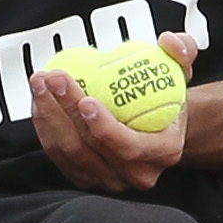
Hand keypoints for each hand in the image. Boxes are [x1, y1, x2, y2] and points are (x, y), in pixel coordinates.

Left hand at [31, 33, 193, 192]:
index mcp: (164, 153)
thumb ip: (182, 51)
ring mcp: (109, 181)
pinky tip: (40, 99)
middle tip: (54, 77)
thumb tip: (168, 41)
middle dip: (66, 111)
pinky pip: (58, 155)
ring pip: (69, 153)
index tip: (86, 99)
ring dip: (49, 116)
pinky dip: (45, 127)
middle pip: (91, 148)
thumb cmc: (169, 98)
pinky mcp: (85, 179)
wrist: (158, 126)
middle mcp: (136, 175)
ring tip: (40, 82)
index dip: (105, 128)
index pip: (130, 148)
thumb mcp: (181, 71)